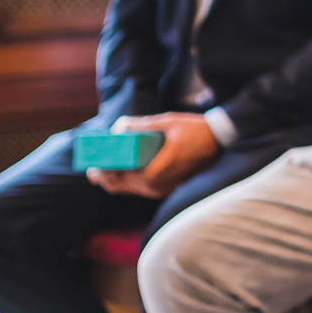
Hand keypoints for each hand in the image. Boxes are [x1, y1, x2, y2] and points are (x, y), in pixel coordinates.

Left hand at [86, 113, 219, 198]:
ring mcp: (167, 187)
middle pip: (129, 186)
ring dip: (117, 184)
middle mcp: (164, 181)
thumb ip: (144, 125)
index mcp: (164, 167)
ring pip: (135, 190)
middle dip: (109, 180)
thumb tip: (119, 126)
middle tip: (93, 172)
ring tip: (101, 176)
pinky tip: (119, 179)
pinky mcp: (169, 187)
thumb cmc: (195, 129)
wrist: (219, 140)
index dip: (111, 174)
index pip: (131, 176)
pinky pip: (144, 190)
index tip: (96, 168)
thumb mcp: (169, 121)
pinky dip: (129, 186)